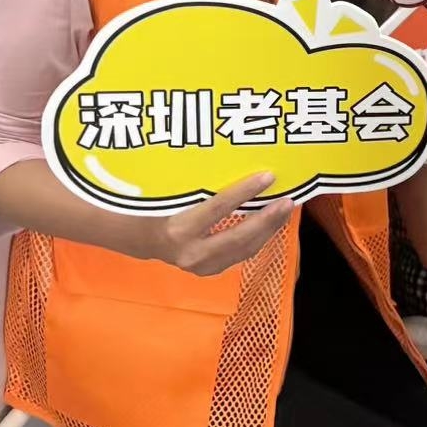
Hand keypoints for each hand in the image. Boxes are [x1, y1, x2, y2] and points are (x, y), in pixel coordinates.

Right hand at [140, 169, 300, 275]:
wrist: (137, 239)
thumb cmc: (151, 205)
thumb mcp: (166, 191)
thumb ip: (194, 182)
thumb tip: (232, 155)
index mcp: (177, 229)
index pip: (218, 208)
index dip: (245, 192)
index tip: (268, 176)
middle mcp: (190, 253)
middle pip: (238, 237)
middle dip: (267, 219)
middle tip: (288, 200)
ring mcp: (200, 266)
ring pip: (244, 250)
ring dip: (268, 230)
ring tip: (285, 209)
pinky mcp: (208, 271)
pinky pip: (240, 255)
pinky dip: (258, 238)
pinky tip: (271, 223)